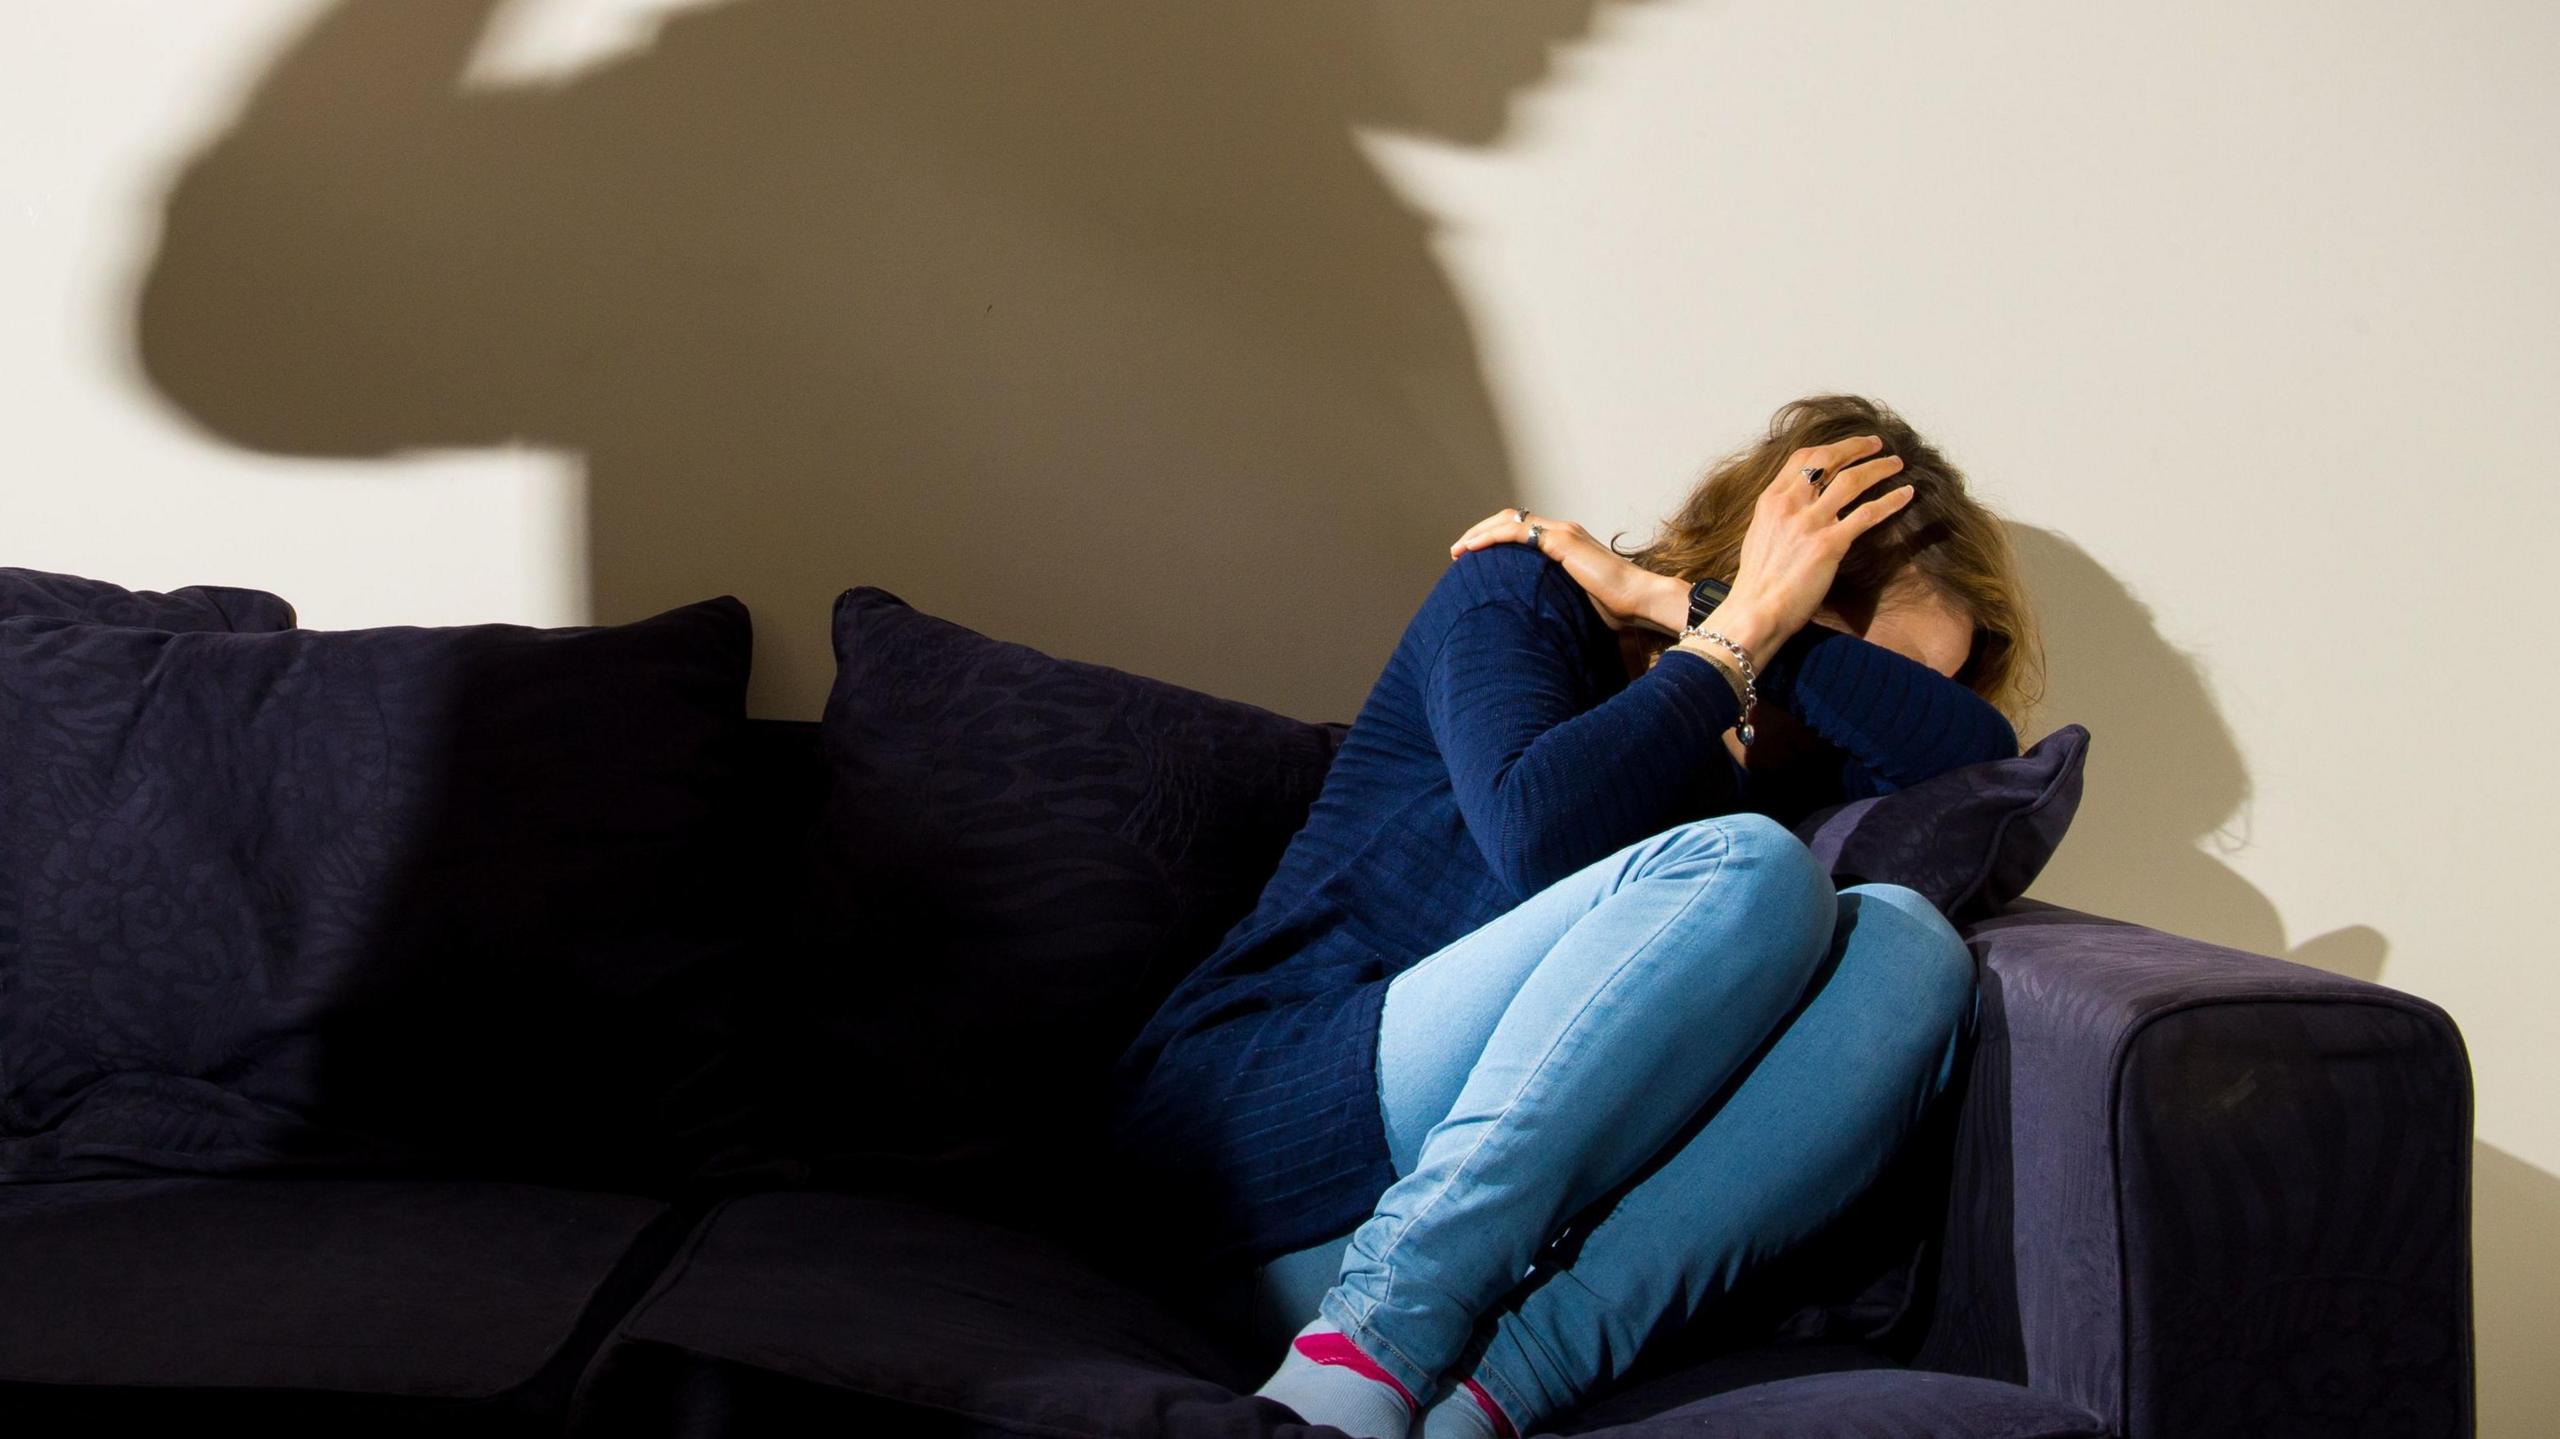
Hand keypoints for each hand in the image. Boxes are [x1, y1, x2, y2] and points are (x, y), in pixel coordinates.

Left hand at [1446, 508, 1681, 633]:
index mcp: (1566, 543)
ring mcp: (1562, 533)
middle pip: (1510, 519)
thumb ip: (1556, 598)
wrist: (1639, 600)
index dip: (1495, 538)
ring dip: (1479, 533)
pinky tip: (1471, 550)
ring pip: (1509, 520)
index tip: (1473, 558)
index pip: (1523, 530)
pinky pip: (1516, 531)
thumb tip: (1535, 618)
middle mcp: (1563, 531)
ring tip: (1458, 550)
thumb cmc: (1617, 609)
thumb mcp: (1576, 602)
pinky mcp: (1561, 541)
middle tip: (1458, 552)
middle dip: (1480, 532)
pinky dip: (1490, 537)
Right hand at [1726, 434, 1913, 647]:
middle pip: (1828, 460)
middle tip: (1877, 444)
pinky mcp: (1829, 544)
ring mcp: (1810, 523)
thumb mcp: (1760, 535)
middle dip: (1856, 447)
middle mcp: (1790, 505)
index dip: (1831, 447)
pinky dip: (1890, 500)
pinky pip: (1867, 514)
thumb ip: (1780, 514)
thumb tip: (1801, 505)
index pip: (1803, 458)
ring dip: (1879, 468)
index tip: (1849, 446)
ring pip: (1852, 480)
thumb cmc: (1758, 581)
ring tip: (1896, 464)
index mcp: (1771, 500)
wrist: (1756, 610)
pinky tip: (1905, 494)